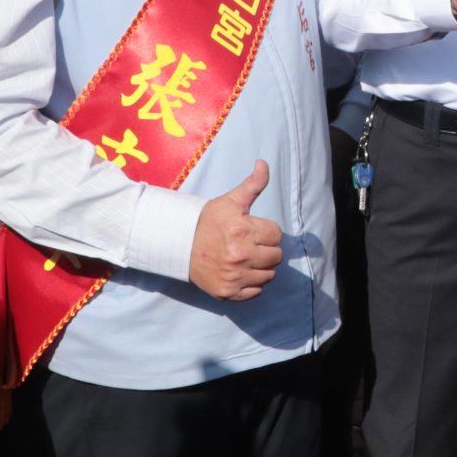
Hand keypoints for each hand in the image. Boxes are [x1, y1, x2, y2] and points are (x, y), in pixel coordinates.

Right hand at [190, 161, 284, 300]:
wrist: (179, 245)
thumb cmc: (208, 221)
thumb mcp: (230, 201)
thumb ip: (252, 184)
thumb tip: (264, 164)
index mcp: (243, 231)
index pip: (277, 235)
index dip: (267, 231)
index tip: (253, 230)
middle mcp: (240, 255)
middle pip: (276, 256)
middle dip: (267, 249)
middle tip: (250, 244)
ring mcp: (234, 276)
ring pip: (269, 275)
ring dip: (261, 267)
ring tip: (246, 258)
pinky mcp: (228, 292)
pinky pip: (256, 292)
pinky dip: (252, 284)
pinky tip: (241, 272)